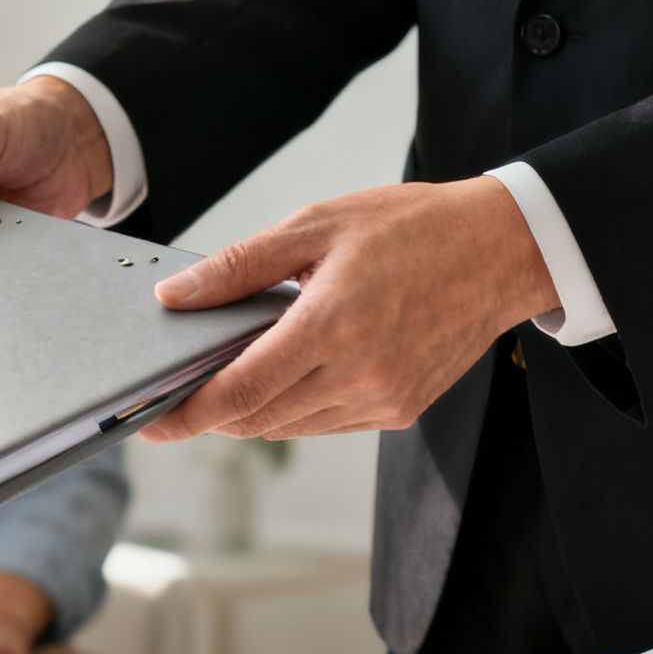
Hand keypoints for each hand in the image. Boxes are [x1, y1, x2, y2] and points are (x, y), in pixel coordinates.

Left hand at [140, 176, 561, 441]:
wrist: (503, 249)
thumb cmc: (410, 227)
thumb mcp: (316, 226)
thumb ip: (239, 267)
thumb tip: (173, 296)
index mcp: (333, 326)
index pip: (240, 392)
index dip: (187, 414)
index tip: (149, 423)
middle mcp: (360, 375)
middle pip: (257, 419)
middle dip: (209, 414)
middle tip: (175, 394)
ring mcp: (384, 399)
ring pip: (288, 427)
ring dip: (250, 411)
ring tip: (230, 374)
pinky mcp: (401, 410)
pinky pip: (325, 424)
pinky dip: (292, 407)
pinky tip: (287, 372)